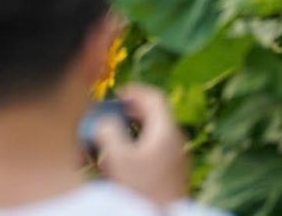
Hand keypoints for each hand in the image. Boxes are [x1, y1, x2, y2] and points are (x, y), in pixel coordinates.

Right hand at [95, 85, 189, 208]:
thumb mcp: (116, 156)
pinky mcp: (173, 174)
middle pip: (155, 115)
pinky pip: (156, 149)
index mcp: (167, 131)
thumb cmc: (141, 189)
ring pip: (155, 133)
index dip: (134, 91)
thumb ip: (107, 130)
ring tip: (113, 136)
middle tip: (111, 113)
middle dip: (131, 111)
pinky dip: (139, 145)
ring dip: (133, 129)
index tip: (117, 94)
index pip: (155, 97)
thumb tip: (104, 121)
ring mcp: (177, 159)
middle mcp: (177, 141)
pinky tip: (124, 159)